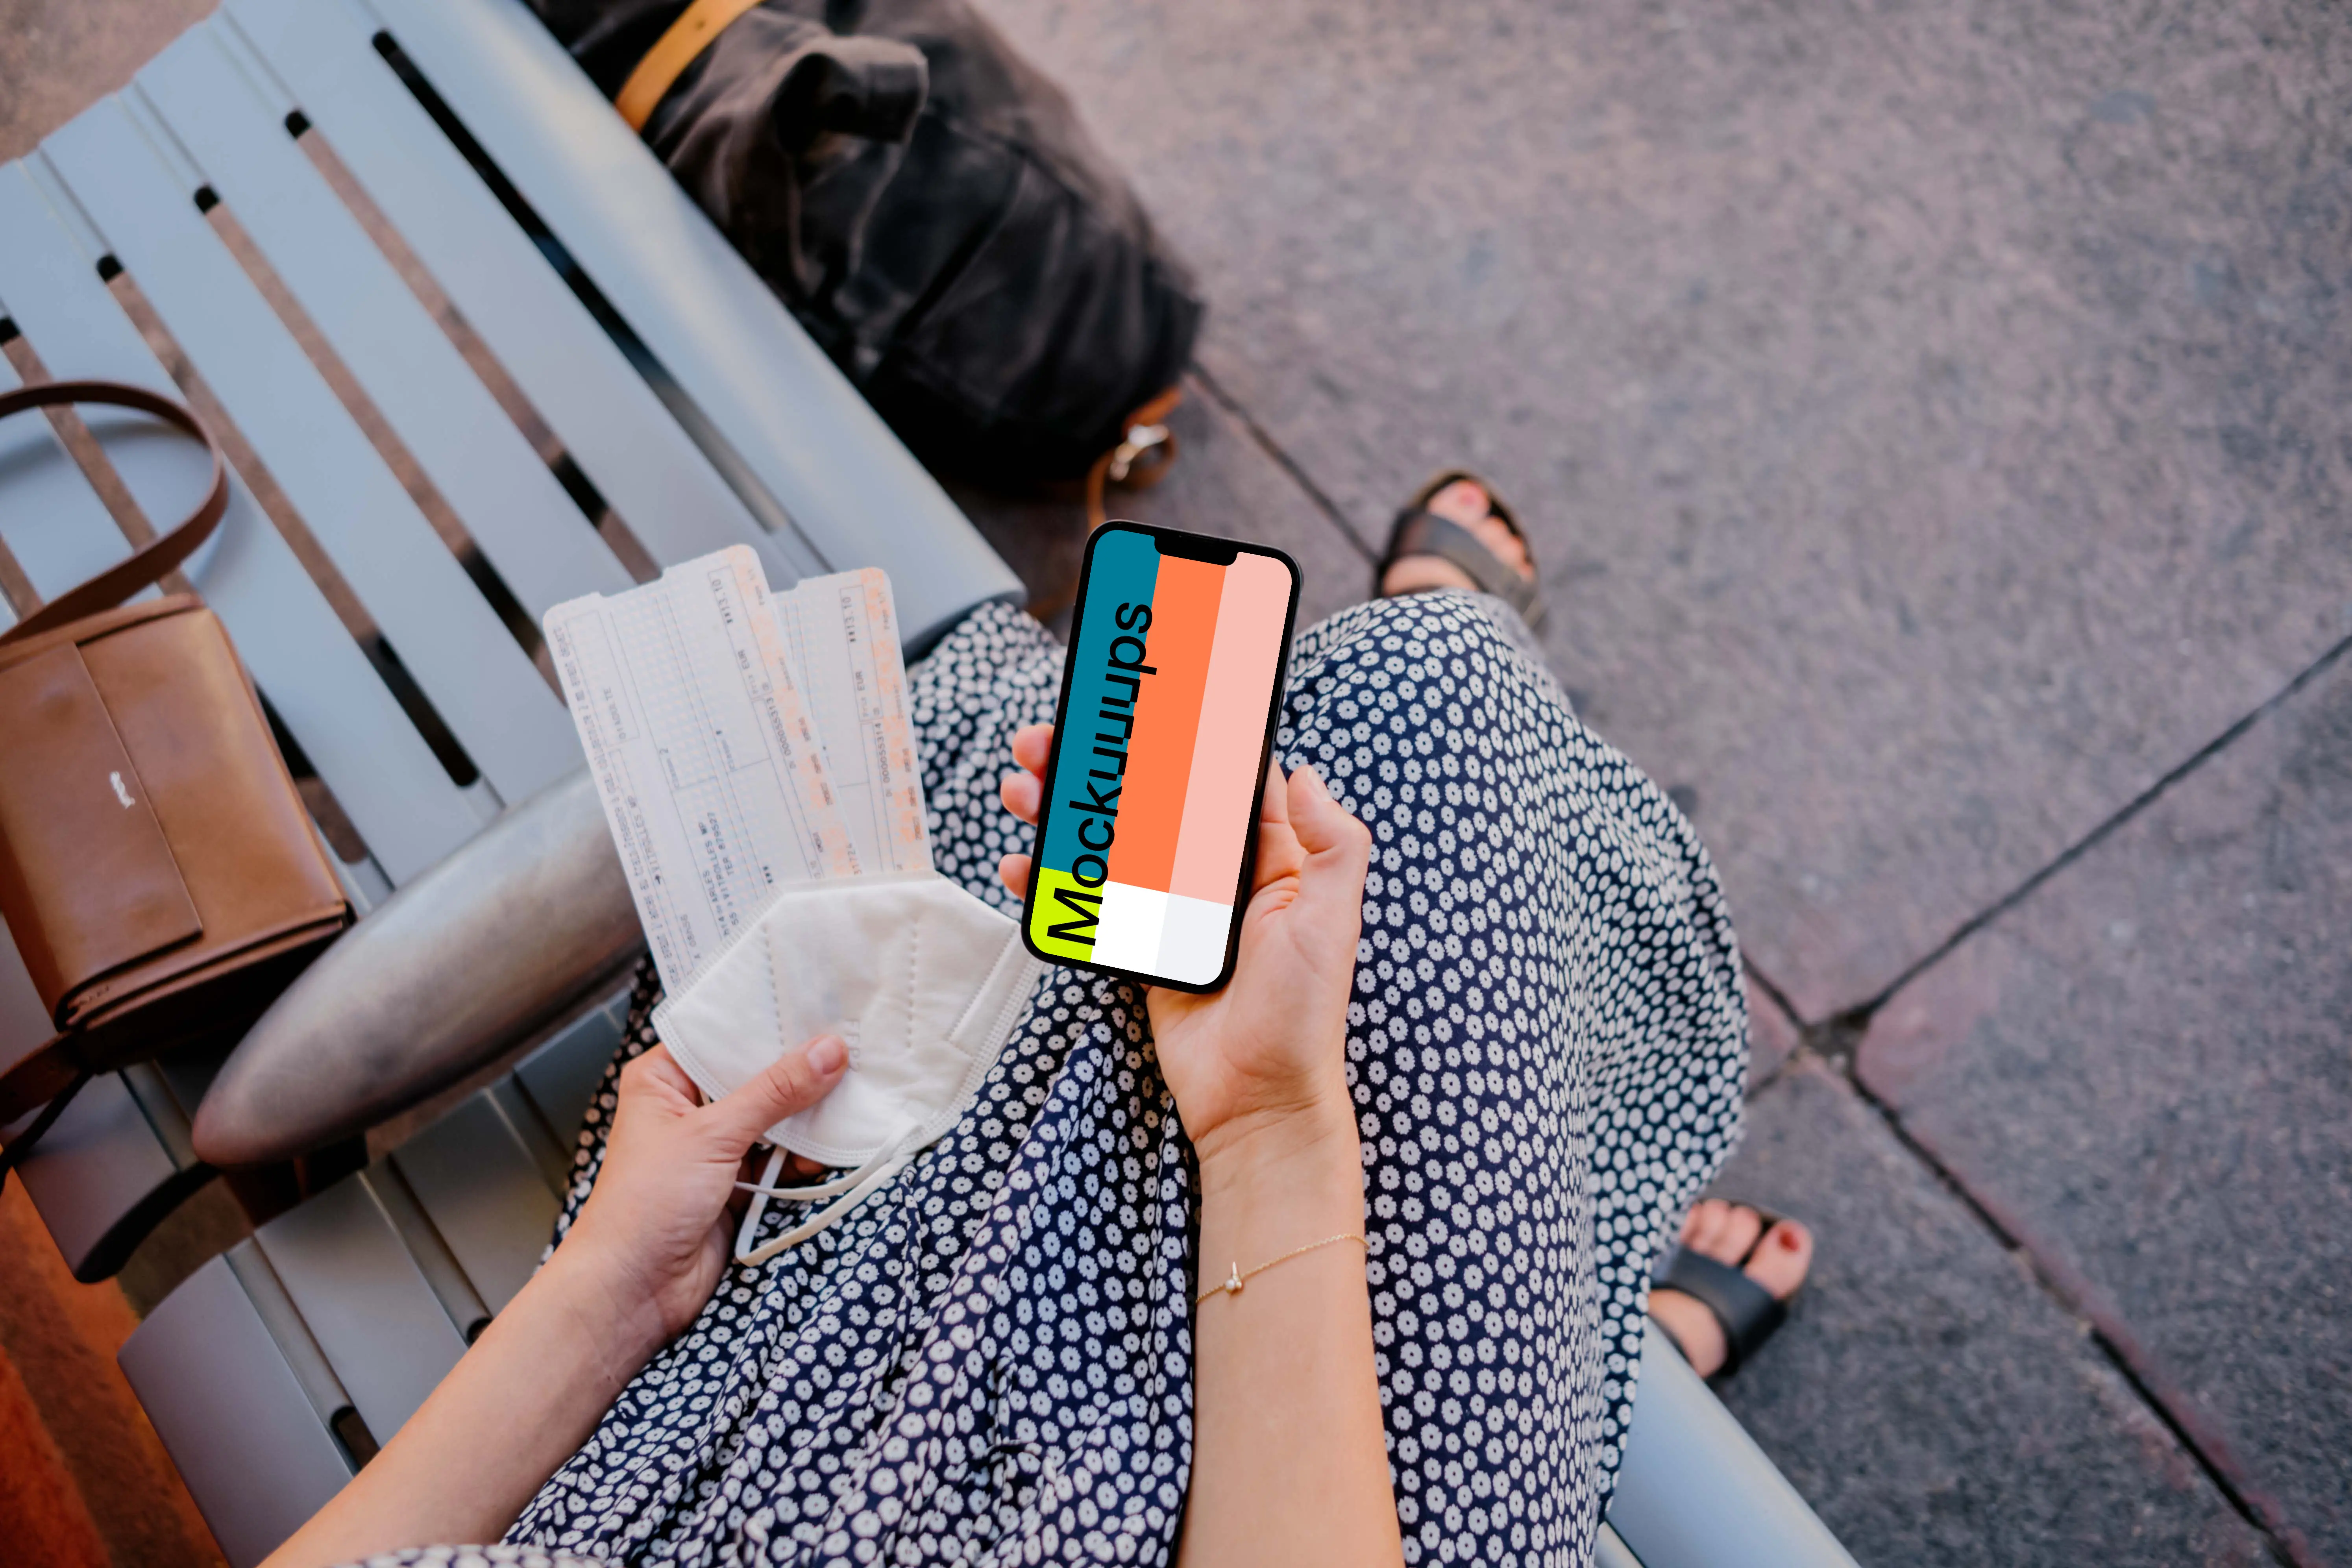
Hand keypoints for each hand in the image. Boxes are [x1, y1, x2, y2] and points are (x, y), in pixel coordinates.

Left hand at [558, 1039, 846, 1347]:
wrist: (635, 1289)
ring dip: (808, 1115)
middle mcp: (689, 1107)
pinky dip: (806, 1154)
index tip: (819, 1005)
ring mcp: (715, 1146)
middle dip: (798, 1070)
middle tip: (849, 1048)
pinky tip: (834, 1144)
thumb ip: (775, 1092)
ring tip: (853, 1094)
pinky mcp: (737, 1183)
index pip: (723, 1034)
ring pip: (773, 1117)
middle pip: (754, 1075)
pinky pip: (781, 1157)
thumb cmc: (645, 1204)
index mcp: (664, 1078)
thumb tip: (828, 1051)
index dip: (769, 1021)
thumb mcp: (713, 1135)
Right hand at [998, 725, 1371, 1165]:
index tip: (1139, 696)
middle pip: (1146, 799)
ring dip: (1063, 812)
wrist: (1258, 1099)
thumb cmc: (1302, 1013)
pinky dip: (1051, 881)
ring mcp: (1169, 909)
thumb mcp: (1329, 918)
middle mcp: (1213, 875)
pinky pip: (1087, 902)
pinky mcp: (1136, 946)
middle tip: (1051, 740)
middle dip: (1098, 764)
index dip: (1181, 732)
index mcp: (1264, 856)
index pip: (1219, 775)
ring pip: (1108, 842)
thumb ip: (1329, 842)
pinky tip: (1023, 865)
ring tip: (1025, 789)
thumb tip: (1304, 770)